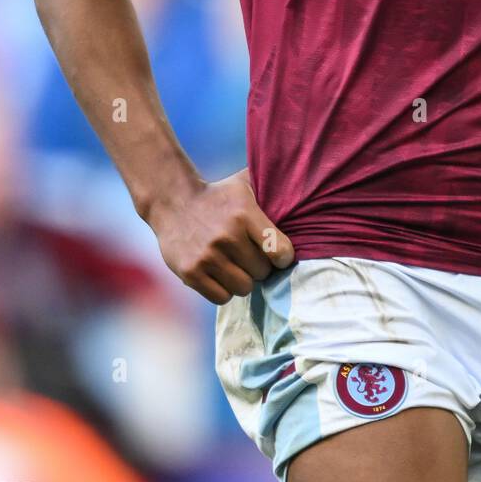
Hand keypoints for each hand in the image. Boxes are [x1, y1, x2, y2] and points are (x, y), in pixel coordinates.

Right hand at [145, 166, 294, 304]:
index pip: (279, 250)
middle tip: (251, 256)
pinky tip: (220, 273)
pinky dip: (224, 290)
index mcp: (243, 214)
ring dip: (243, 280)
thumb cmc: (219, 195)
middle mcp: (226, 236)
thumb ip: (272, 186)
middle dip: (260, 267)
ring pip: (244, 288)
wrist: (172, 202)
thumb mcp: (245, 184)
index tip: (278, 254)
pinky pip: (222, 298)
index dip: (283, 256)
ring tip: (235, 264)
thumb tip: (308, 183)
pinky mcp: (190, 273)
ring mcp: (207, 256)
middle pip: (262, 272)